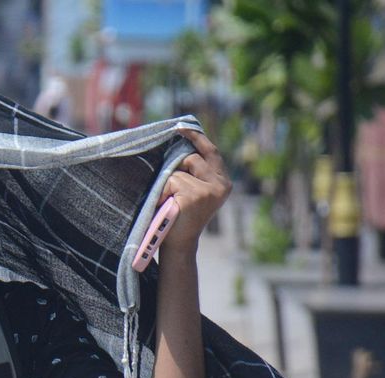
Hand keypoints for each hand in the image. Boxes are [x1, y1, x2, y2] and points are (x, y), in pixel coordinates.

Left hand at [159, 129, 232, 257]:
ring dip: (167, 184)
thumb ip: (191, 171)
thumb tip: (178, 144)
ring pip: (178, 170)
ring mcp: (211, 190)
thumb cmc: (178, 216)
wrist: (177, 244)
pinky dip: (162, 192)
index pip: (211, 152)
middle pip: (190, 158)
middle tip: (170, 189)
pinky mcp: (197, 195)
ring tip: (169, 202)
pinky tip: (166, 206)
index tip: (180, 127)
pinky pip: (171, 180)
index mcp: (222, 182)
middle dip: (175, 168)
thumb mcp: (190, 189)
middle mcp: (222, 185)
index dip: (197, 137)